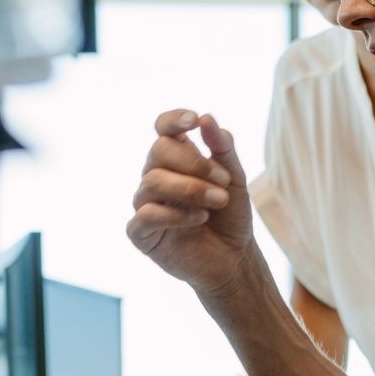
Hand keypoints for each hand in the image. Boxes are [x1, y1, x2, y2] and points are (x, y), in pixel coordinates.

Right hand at [127, 110, 256, 298]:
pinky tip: (199, 218)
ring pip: (152, 181)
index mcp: (176, 159)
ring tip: (219, 201)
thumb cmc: (230, 215)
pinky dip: (175, 214)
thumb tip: (207, 118)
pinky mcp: (140, 233)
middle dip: (194, 163)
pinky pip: (145, 215)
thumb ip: (223, 149)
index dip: (173, 120)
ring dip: (191, 189)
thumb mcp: (234, 178)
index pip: (162, 129)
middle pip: (158, 151)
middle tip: (223, 181)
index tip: (194, 121)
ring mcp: (145, 204)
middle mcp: (155, 177)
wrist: (234, 257)